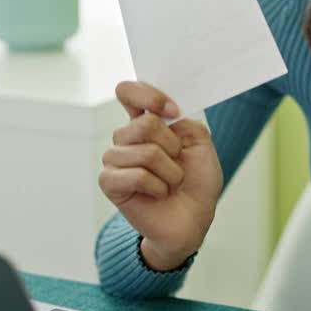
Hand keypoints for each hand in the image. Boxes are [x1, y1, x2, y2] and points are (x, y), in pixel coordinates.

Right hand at [98, 81, 222, 270]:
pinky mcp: (109, 182)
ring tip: (171, 182)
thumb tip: (163, 112)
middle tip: (178, 162)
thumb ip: (184, 121)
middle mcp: (126, 138)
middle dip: (172, 146)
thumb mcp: (201, 144)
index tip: (172, 110)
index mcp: (146, 122)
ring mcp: (115, 159)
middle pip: (144, 124)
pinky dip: (157, 186)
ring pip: (145, 152)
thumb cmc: (196, 181)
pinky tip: (159, 193)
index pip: (128, 92)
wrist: (193, 218)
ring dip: (170, 171)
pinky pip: (136, 175)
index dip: (147, 95)